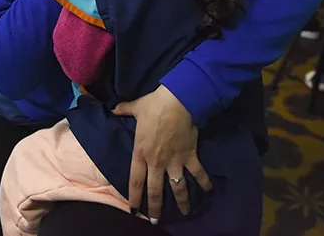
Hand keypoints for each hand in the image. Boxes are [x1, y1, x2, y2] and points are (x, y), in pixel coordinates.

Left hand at [112, 85, 211, 220]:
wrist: (177, 101)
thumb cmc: (155, 106)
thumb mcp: (135, 108)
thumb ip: (124, 110)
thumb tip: (114, 108)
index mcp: (140, 152)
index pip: (135, 180)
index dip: (134, 197)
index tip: (134, 210)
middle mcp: (156, 162)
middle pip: (155, 190)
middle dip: (155, 207)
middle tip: (155, 221)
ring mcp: (174, 161)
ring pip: (177, 187)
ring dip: (181, 202)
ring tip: (185, 213)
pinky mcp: (190, 156)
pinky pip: (198, 173)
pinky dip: (204, 182)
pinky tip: (209, 191)